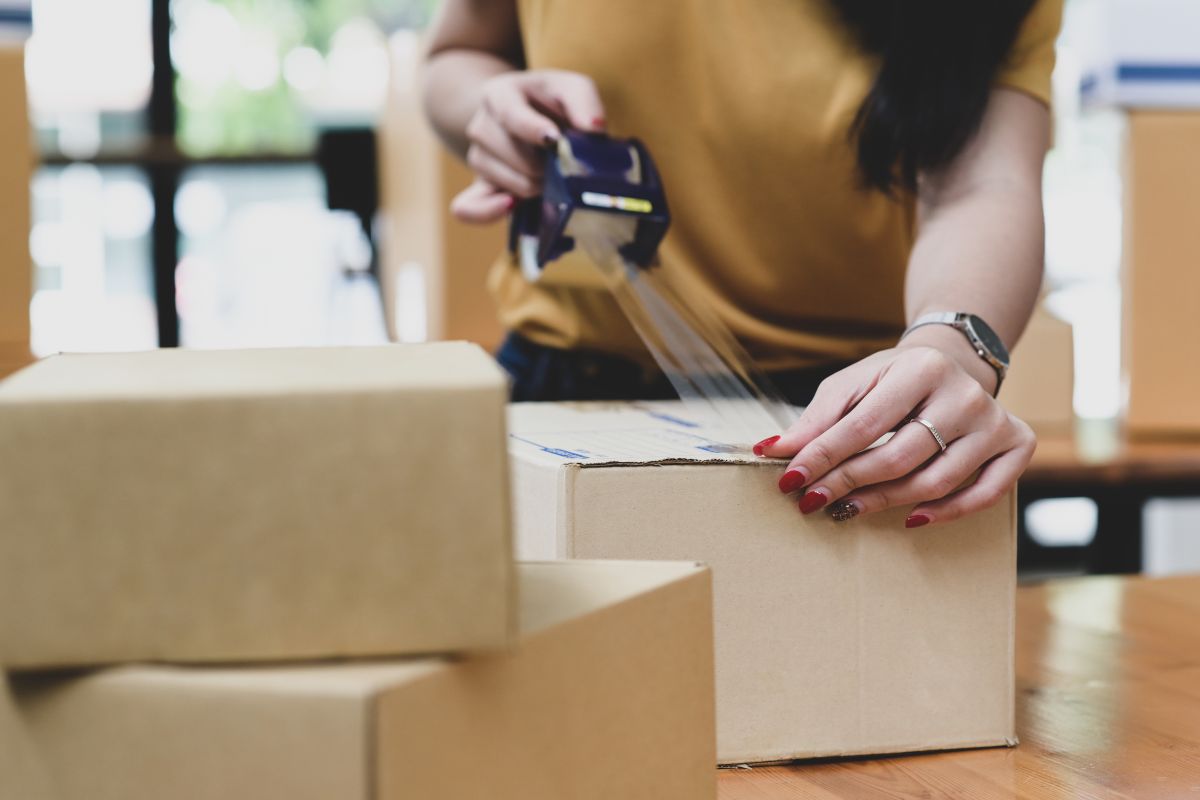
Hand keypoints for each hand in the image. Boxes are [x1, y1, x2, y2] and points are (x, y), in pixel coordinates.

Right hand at [451, 69, 606, 223]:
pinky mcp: (478, 185)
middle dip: (540, 163)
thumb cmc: (552, 103)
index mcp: (499, 94)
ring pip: (501, 180)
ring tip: (547, 176)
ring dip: (531, 184)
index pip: (509, 113)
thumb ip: (584, 102)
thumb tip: (593, 128)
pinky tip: (512, 205)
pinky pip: (467, 207)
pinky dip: (486, 212)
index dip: (531, 128)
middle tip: (560, 162)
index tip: (553, 139)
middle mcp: (481, 125)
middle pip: (507, 152)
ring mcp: (477, 157)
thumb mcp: (572, 89)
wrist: (531, 118)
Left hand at [755, 327, 1035, 527]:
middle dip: (848, 483)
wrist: (952, 362)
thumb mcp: (852, 384)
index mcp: (921, 368)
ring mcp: (994, 421)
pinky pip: (985, 494)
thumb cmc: (891, 380)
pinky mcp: (1017, 444)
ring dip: (885, 502)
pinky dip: (947, 512)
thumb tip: (772, 451)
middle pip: (900, 456)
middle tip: (811, 502)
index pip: (865, 424)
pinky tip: (910, 518)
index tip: (789, 480)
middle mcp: (964, 394)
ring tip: (847, 509)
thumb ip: (816, 419)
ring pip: (937, 480)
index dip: (824, 456)